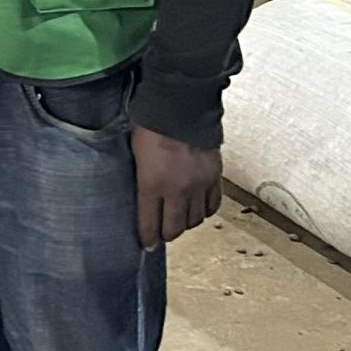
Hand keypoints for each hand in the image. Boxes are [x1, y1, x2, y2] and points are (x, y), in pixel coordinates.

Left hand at [131, 127, 221, 249]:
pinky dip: (204, 211)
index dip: (147, 238)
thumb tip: (141, 194)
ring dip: (186, 223)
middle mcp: (176, 190)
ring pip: (194, 220)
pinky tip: (198, 208)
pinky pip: (212, 206)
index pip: (149, 223)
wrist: (181, 105)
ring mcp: (198, 185)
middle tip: (161, 233)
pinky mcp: (215, 177)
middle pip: (174, 228)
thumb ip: (140, 177)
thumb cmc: (150, 124)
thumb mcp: (135, 152)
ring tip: (179, 219)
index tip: (146, 245)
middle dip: (166, 234)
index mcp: (151, 184)